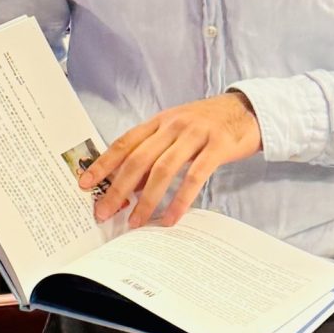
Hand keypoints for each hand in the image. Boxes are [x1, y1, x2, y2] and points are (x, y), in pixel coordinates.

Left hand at [80, 91, 261, 228]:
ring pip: (163, 169)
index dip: (103, 164)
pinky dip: (180, 200)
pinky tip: (170, 218)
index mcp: (159, 121)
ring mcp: (196, 135)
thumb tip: (131, 187)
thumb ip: (154, 155)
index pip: (124, 143)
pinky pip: (195, 177)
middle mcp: (173, 125)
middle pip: (138, 159)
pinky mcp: (218, 147)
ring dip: (146, 199)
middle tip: (104, 213)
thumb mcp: (177, 134)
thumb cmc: (208, 125)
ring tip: (136, 222)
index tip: (84, 184)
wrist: (248, 110)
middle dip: (118, 188)